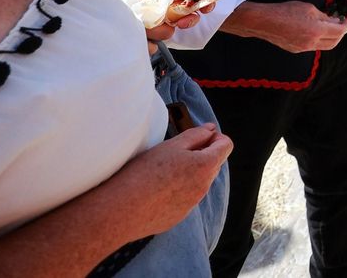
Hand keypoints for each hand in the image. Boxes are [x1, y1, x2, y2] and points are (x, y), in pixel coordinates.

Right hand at [104, 124, 233, 239]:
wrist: (120, 211)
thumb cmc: (144, 173)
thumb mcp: (171, 146)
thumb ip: (195, 135)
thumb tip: (210, 129)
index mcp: (206, 166)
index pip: (226, 145)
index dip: (216, 137)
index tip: (200, 135)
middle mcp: (204, 187)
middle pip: (213, 164)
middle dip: (202, 154)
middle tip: (178, 150)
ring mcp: (192, 204)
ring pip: (199, 182)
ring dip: (189, 172)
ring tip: (163, 170)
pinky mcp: (178, 216)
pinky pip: (185, 198)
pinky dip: (177, 190)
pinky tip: (156, 188)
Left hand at [144, 0, 215, 44]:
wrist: (113, 6)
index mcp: (174, 3)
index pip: (196, 3)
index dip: (205, 4)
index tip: (208, 7)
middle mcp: (169, 17)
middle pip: (187, 20)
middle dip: (185, 20)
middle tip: (181, 21)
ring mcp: (159, 31)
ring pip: (167, 33)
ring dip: (155, 28)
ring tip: (142, 20)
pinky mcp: (148, 44)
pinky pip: (152, 47)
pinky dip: (145, 42)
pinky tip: (139, 35)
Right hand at [223, 0, 346, 51]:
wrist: (264, 22)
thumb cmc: (285, 11)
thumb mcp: (308, 8)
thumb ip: (323, 16)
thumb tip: (333, 21)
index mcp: (316, 31)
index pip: (339, 32)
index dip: (346, 26)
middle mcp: (311, 43)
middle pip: (334, 42)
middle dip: (340, 33)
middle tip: (341, 23)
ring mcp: (303, 48)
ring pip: (323, 46)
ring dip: (330, 37)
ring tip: (329, 25)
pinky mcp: (296, 50)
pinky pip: (313, 46)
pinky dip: (319, 39)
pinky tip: (316, 30)